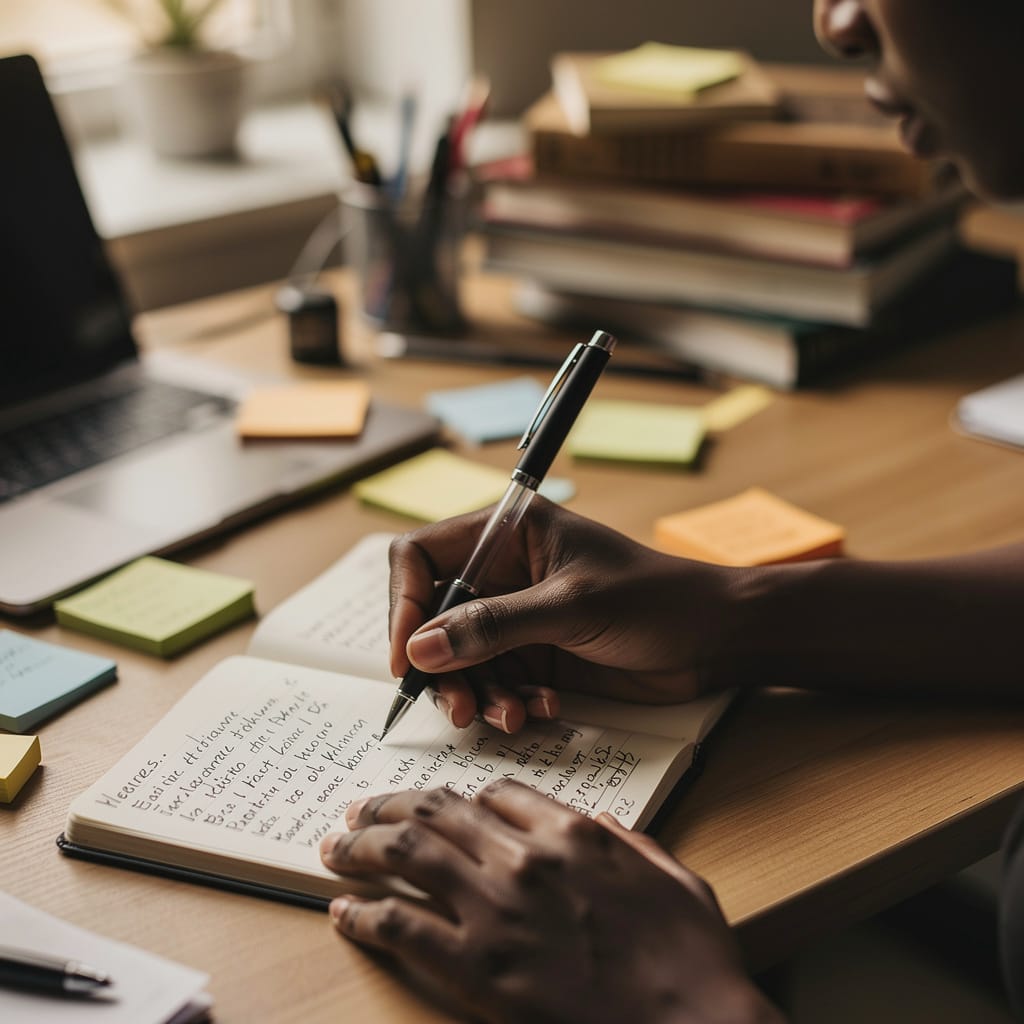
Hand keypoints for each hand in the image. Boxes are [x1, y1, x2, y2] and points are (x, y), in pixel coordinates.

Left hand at [321, 781, 782, 1023]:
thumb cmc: (692, 961)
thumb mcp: (674, 878)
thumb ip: (631, 843)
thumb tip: (601, 824)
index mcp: (573, 834)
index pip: (496, 794)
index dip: (459, 797)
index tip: (438, 806)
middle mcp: (525, 859)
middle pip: (437, 810)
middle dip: (389, 805)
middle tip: (357, 811)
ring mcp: (497, 911)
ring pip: (408, 853)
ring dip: (361, 844)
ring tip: (335, 846)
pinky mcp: (476, 968)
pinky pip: (401, 926)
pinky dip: (363, 914)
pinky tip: (342, 913)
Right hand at [388, 497, 739, 732]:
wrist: (714, 638)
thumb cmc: (653, 598)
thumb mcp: (570, 608)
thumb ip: (493, 627)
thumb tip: (418, 649)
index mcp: (506, 532)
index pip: (421, 556)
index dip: (404, 603)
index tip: (407, 658)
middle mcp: (501, 572)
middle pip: (433, 617)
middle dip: (442, 666)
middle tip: (461, 707)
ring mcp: (515, 616)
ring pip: (459, 659)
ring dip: (478, 693)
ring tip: (512, 716)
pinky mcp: (533, 654)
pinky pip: (494, 683)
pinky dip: (507, 702)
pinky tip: (541, 708)